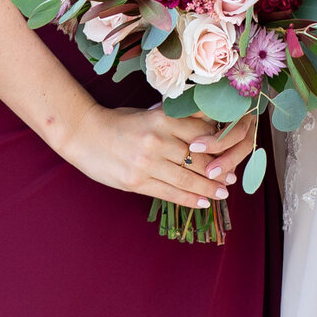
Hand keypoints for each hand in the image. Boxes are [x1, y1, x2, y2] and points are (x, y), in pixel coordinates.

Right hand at [58, 103, 238, 208]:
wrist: (84, 134)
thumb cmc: (119, 122)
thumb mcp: (149, 114)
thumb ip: (175, 120)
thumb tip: (206, 126)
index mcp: (162, 120)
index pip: (201, 135)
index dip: (218, 147)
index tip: (231, 154)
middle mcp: (157, 141)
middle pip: (198, 160)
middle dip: (218, 172)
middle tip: (232, 179)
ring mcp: (147, 163)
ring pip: (187, 180)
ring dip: (208, 189)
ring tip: (222, 194)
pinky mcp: (136, 182)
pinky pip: (169, 193)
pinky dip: (189, 199)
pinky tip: (202, 202)